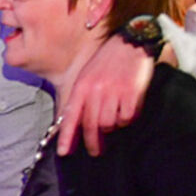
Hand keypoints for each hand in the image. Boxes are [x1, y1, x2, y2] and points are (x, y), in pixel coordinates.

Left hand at [56, 34, 152, 155]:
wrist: (130, 43)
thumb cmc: (107, 62)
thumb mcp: (87, 76)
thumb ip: (81, 98)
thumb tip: (77, 124)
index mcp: (82, 87)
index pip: (71, 116)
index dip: (67, 136)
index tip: (63, 153)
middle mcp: (96, 90)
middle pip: (91, 126)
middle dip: (93, 142)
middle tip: (96, 151)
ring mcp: (114, 92)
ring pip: (109, 124)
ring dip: (112, 127)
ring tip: (115, 117)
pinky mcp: (132, 93)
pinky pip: (127, 117)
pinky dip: (127, 118)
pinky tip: (127, 109)